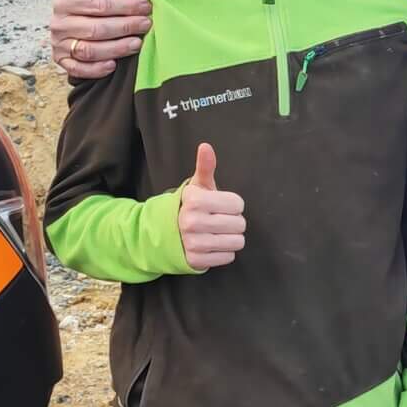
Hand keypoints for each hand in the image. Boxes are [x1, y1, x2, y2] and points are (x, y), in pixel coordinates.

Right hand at [52, 0, 151, 78]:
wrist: (83, 5)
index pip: (98, 4)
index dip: (125, 6)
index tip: (146, 6)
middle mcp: (58, 22)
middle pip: (96, 29)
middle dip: (125, 27)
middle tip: (146, 24)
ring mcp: (59, 43)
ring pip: (89, 51)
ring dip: (116, 49)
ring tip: (137, 43)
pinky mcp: (62, 60)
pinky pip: (78, 70)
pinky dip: (96, 70)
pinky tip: (114, 65)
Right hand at [177, 144, 246, 269]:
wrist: (167, 233)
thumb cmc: (190, 206)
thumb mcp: (198, 186)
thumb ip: (205, 166)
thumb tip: (206, 146)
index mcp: (195, 200)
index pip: (238, 204)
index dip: (233, 204)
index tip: (219, 205)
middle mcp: (191, 221)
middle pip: (240, 224)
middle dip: (233, 221)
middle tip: (219, 220)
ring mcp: (193, 243)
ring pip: (237, 242)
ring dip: (231, 238)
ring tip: (218, 233)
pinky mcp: (196, 260)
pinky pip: (228, 257)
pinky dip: (224, 252)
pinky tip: (212, 245)